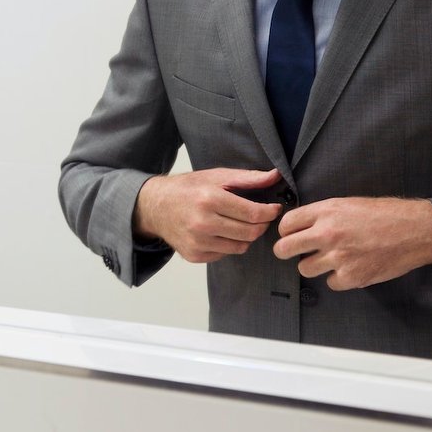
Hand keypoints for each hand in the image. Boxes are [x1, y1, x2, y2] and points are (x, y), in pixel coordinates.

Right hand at [134, 168, 282, 263]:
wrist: (155, 206)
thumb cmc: (187, 189)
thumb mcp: (216, 176)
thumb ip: (248, 178)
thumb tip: (276, 176)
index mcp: (209, 199)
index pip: (253, 213)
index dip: (270, 212)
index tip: (274, 208)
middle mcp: (202, 223)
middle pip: (250, 232)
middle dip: (262, 225)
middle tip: (261, 216)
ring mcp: (197, 242)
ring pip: (241, 246)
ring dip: (246, 235)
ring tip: (239, 222)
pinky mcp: (194, 255)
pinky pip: (225, 253)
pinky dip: (229, 243)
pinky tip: (221, 232)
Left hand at [273, 197, 431, 289]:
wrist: (416, 230)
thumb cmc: (386, 214)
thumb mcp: (349, 203)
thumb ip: (323, 214)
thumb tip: (302, 225)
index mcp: (326, 211)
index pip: (286, 224)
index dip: (285, 231)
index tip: (289, 235)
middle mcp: (328, 234)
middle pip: (284, 249)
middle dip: (285, 251)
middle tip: (292, 252)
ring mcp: (339, 257)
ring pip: (304, 269)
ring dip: (313, 266)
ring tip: (328, 259)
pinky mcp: (352, 277)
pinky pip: (330, 283)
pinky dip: (337, 278)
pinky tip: (349, 268)